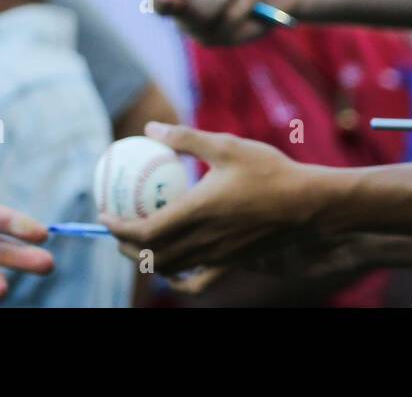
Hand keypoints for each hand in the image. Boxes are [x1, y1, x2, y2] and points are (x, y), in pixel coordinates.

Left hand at [100, 122, 319, 273]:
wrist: (308, 204)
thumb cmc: (268, 170)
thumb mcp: (225, 145)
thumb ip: (185, 137)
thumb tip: (151, 128)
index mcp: (194, 212)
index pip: (141, 232)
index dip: (116, 227)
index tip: (103, 213)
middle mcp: (201, 241)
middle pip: (149, 257)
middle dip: (124, 247)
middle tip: (116, 227)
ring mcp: (216, 257)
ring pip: (169, 269)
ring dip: (147, 259)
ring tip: (141, 241)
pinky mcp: (231, 265)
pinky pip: (196, 283)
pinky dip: (178, 280)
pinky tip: (175, 268)